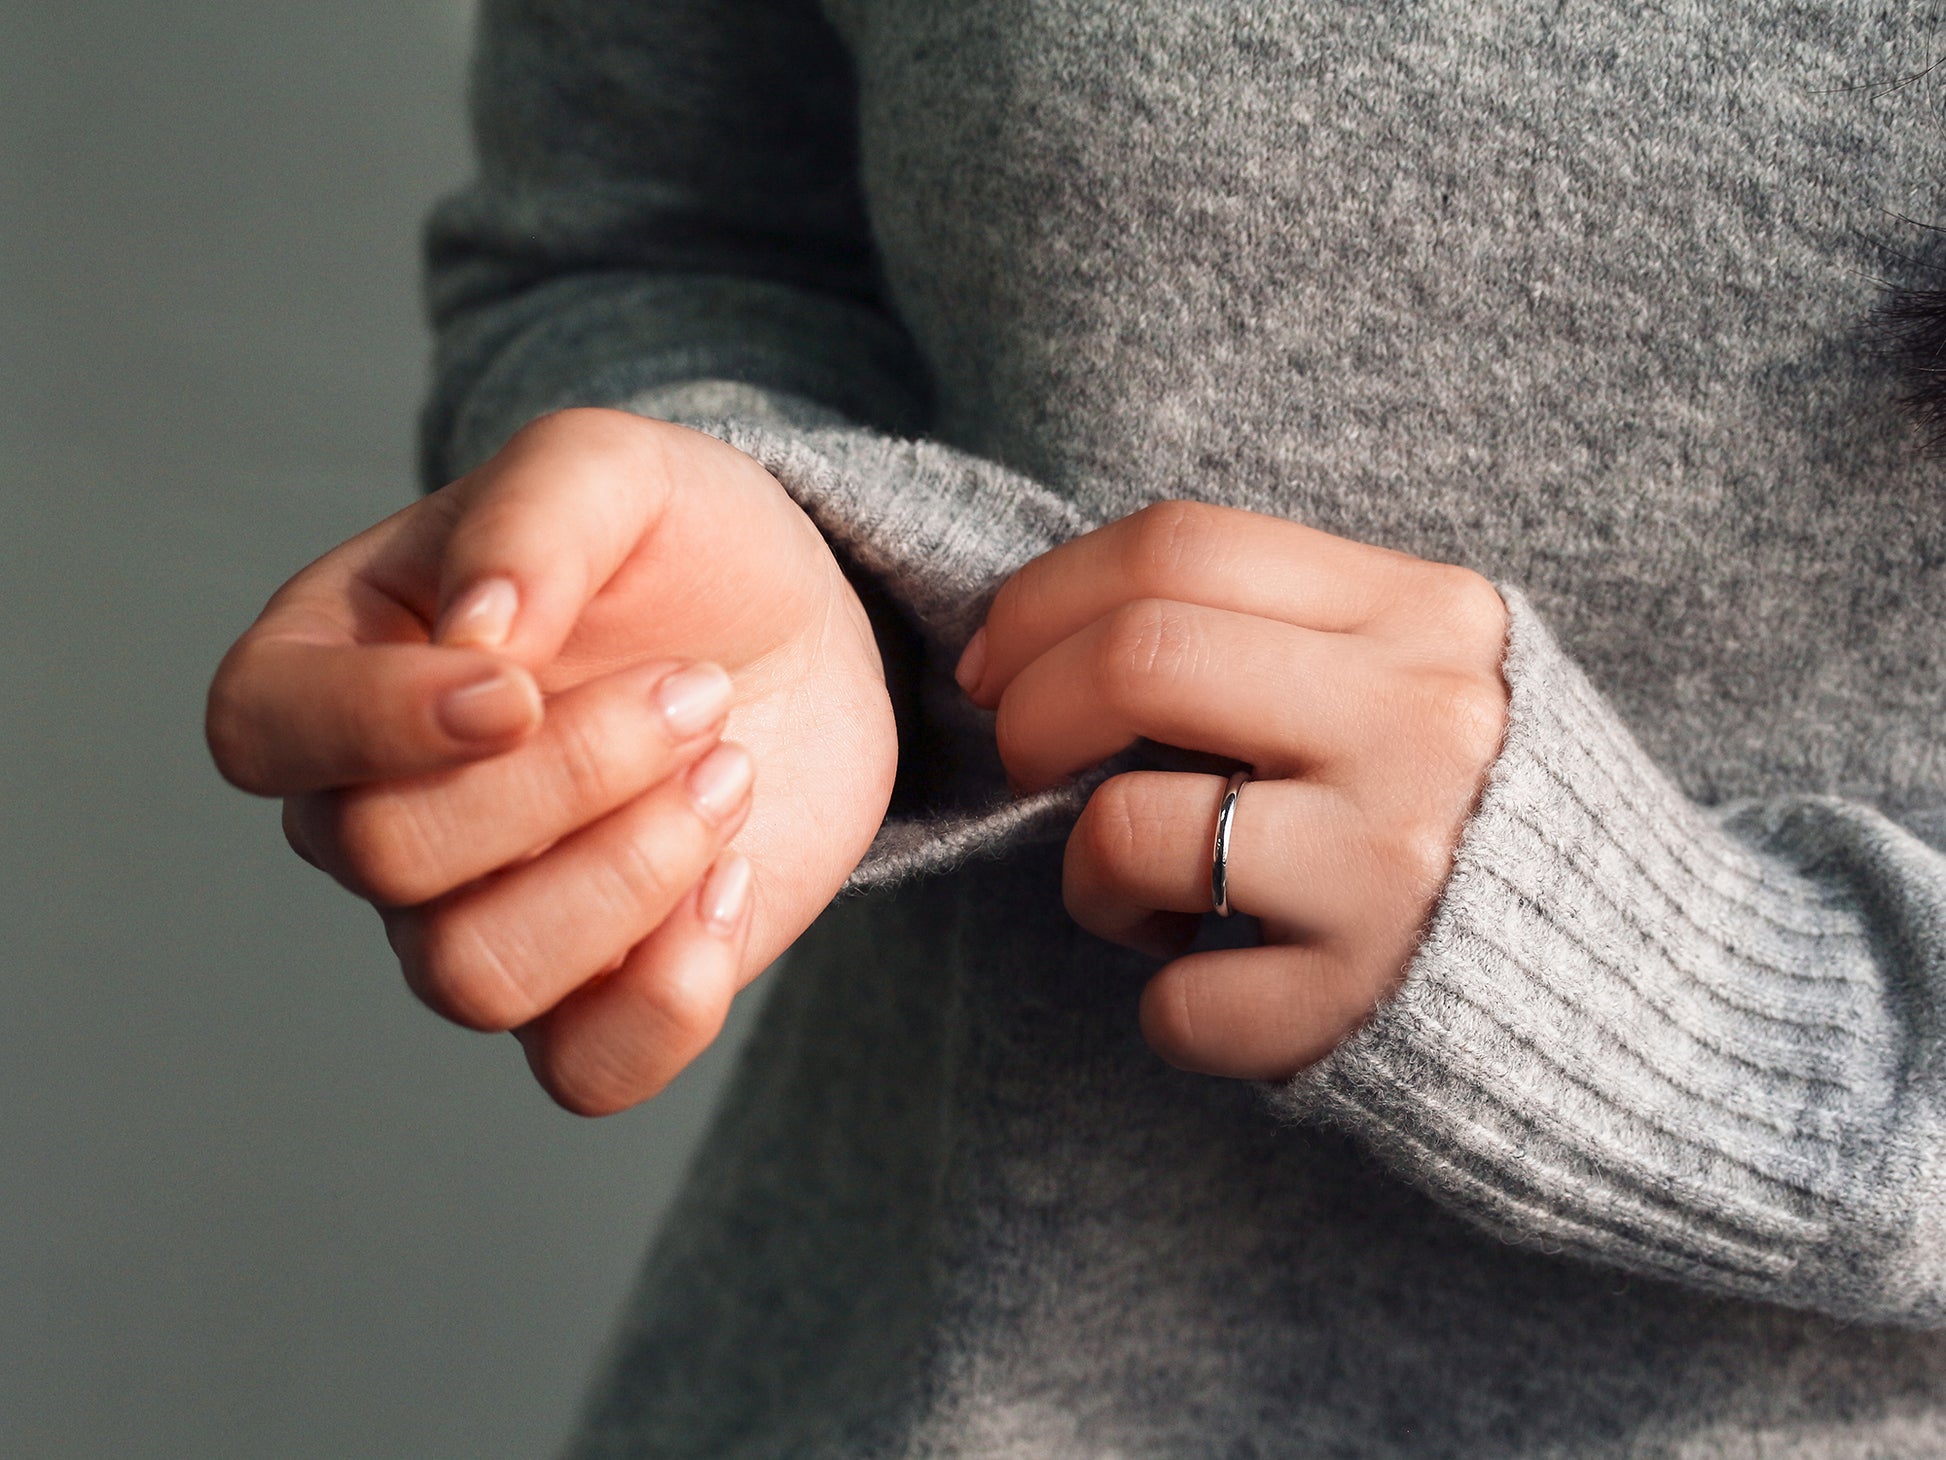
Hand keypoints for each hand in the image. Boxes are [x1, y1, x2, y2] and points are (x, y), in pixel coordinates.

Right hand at [207, 409, 897, 1112]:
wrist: (795, 635)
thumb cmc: (674, 547)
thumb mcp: (614, 470)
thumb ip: (535, 518)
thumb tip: (477, 637)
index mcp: (338, 665)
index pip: (261, 731)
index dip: (378, 726)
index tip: (523, 686)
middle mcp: (377, 810)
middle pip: (387, 857)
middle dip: (573, 776)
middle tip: (697, 691)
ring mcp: (473, 917)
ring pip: (473, 978)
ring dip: (632, 873)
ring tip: (728, 772)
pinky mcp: (586, 997)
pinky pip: (581, 1073)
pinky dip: (670, 995)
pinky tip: (734, 882)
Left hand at [957, 501, 1509, 1079]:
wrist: (1651, 995)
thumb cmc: (1483, 824)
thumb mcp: (1419, 681)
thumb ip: (1283, 635)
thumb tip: (1059, 631)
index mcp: (1424, 617)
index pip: (1182, 545)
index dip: (1044, 595)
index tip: (995, 659)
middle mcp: (1421, 723)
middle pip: (1140, 656)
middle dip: (1028, 712)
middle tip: (1022, 761)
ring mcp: (1397, 864)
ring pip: (1125, 830)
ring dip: (1086, 875)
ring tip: (1147, 900)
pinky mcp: (1367, 1000)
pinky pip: (1176, 1001)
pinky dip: (1162, 1001)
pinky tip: (1227, 983)